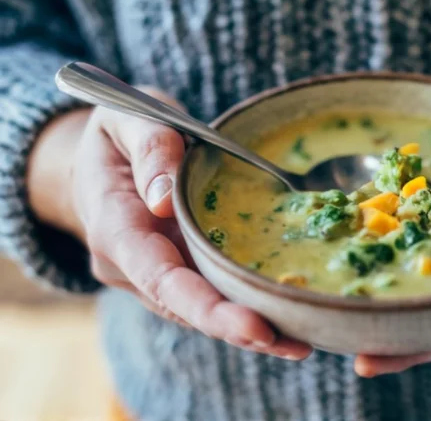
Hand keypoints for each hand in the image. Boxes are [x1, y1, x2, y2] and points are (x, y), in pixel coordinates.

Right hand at [30, 88, 311, 359]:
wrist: (99, 157)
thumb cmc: (118, 133)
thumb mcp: (128, 119)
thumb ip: (149, 146)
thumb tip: (164, 198)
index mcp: (114, 224)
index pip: (159, 277)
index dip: (204, 306)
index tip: (252, 325)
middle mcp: (127, 263)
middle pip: (183, 306)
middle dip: (237, 328)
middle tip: (295, 343)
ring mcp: (147, 274)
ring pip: (196, 310)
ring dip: (246, 329)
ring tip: (301, 341)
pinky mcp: (171, 271)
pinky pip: (205, 294)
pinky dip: (241, 309)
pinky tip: (284, 322)